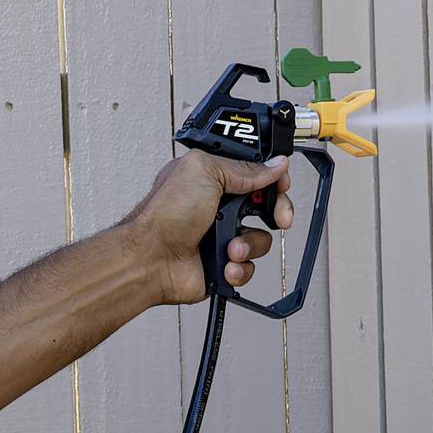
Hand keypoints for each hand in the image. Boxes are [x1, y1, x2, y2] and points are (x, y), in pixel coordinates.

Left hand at [124, 153, 296, 305]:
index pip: (255, 174)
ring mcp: (222, 235)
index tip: (281, 185)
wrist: (151, 259)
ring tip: (230, 246)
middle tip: (279, 217)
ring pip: (261, 239)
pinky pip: (250, 266)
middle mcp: (220, 206)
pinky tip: (225, 263)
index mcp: (214, 179)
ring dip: (249, 243)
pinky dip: (239, 266)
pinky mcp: (224, 262)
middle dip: (276, 212)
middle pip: (267, 206)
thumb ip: (243, 168)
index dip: (273, 179)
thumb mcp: (205, 171)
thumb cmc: (165, 215)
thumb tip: (275, 166)